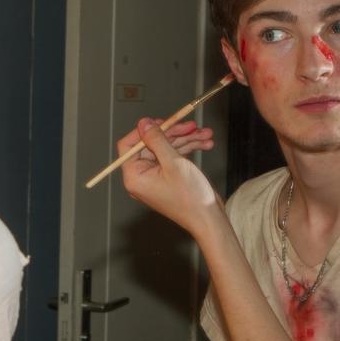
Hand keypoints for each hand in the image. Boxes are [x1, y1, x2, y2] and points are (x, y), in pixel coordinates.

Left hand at [118, 117, 225, 237]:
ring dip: (186, 139)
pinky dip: (189, 149)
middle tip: (191, 125)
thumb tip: (144, 123)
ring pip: (167, 148)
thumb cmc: (190, 198)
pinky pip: (174, 156)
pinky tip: (205, 143)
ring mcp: (156, 176)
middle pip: (152, 144)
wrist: (209, 219)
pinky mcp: (168, 177)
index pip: (129, 145)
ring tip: (206, 133)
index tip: (162, 121)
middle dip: (174, 133)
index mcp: (134, 176)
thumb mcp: (173, 163)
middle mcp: (142, 176)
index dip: (144, 131)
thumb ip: (156, 140)